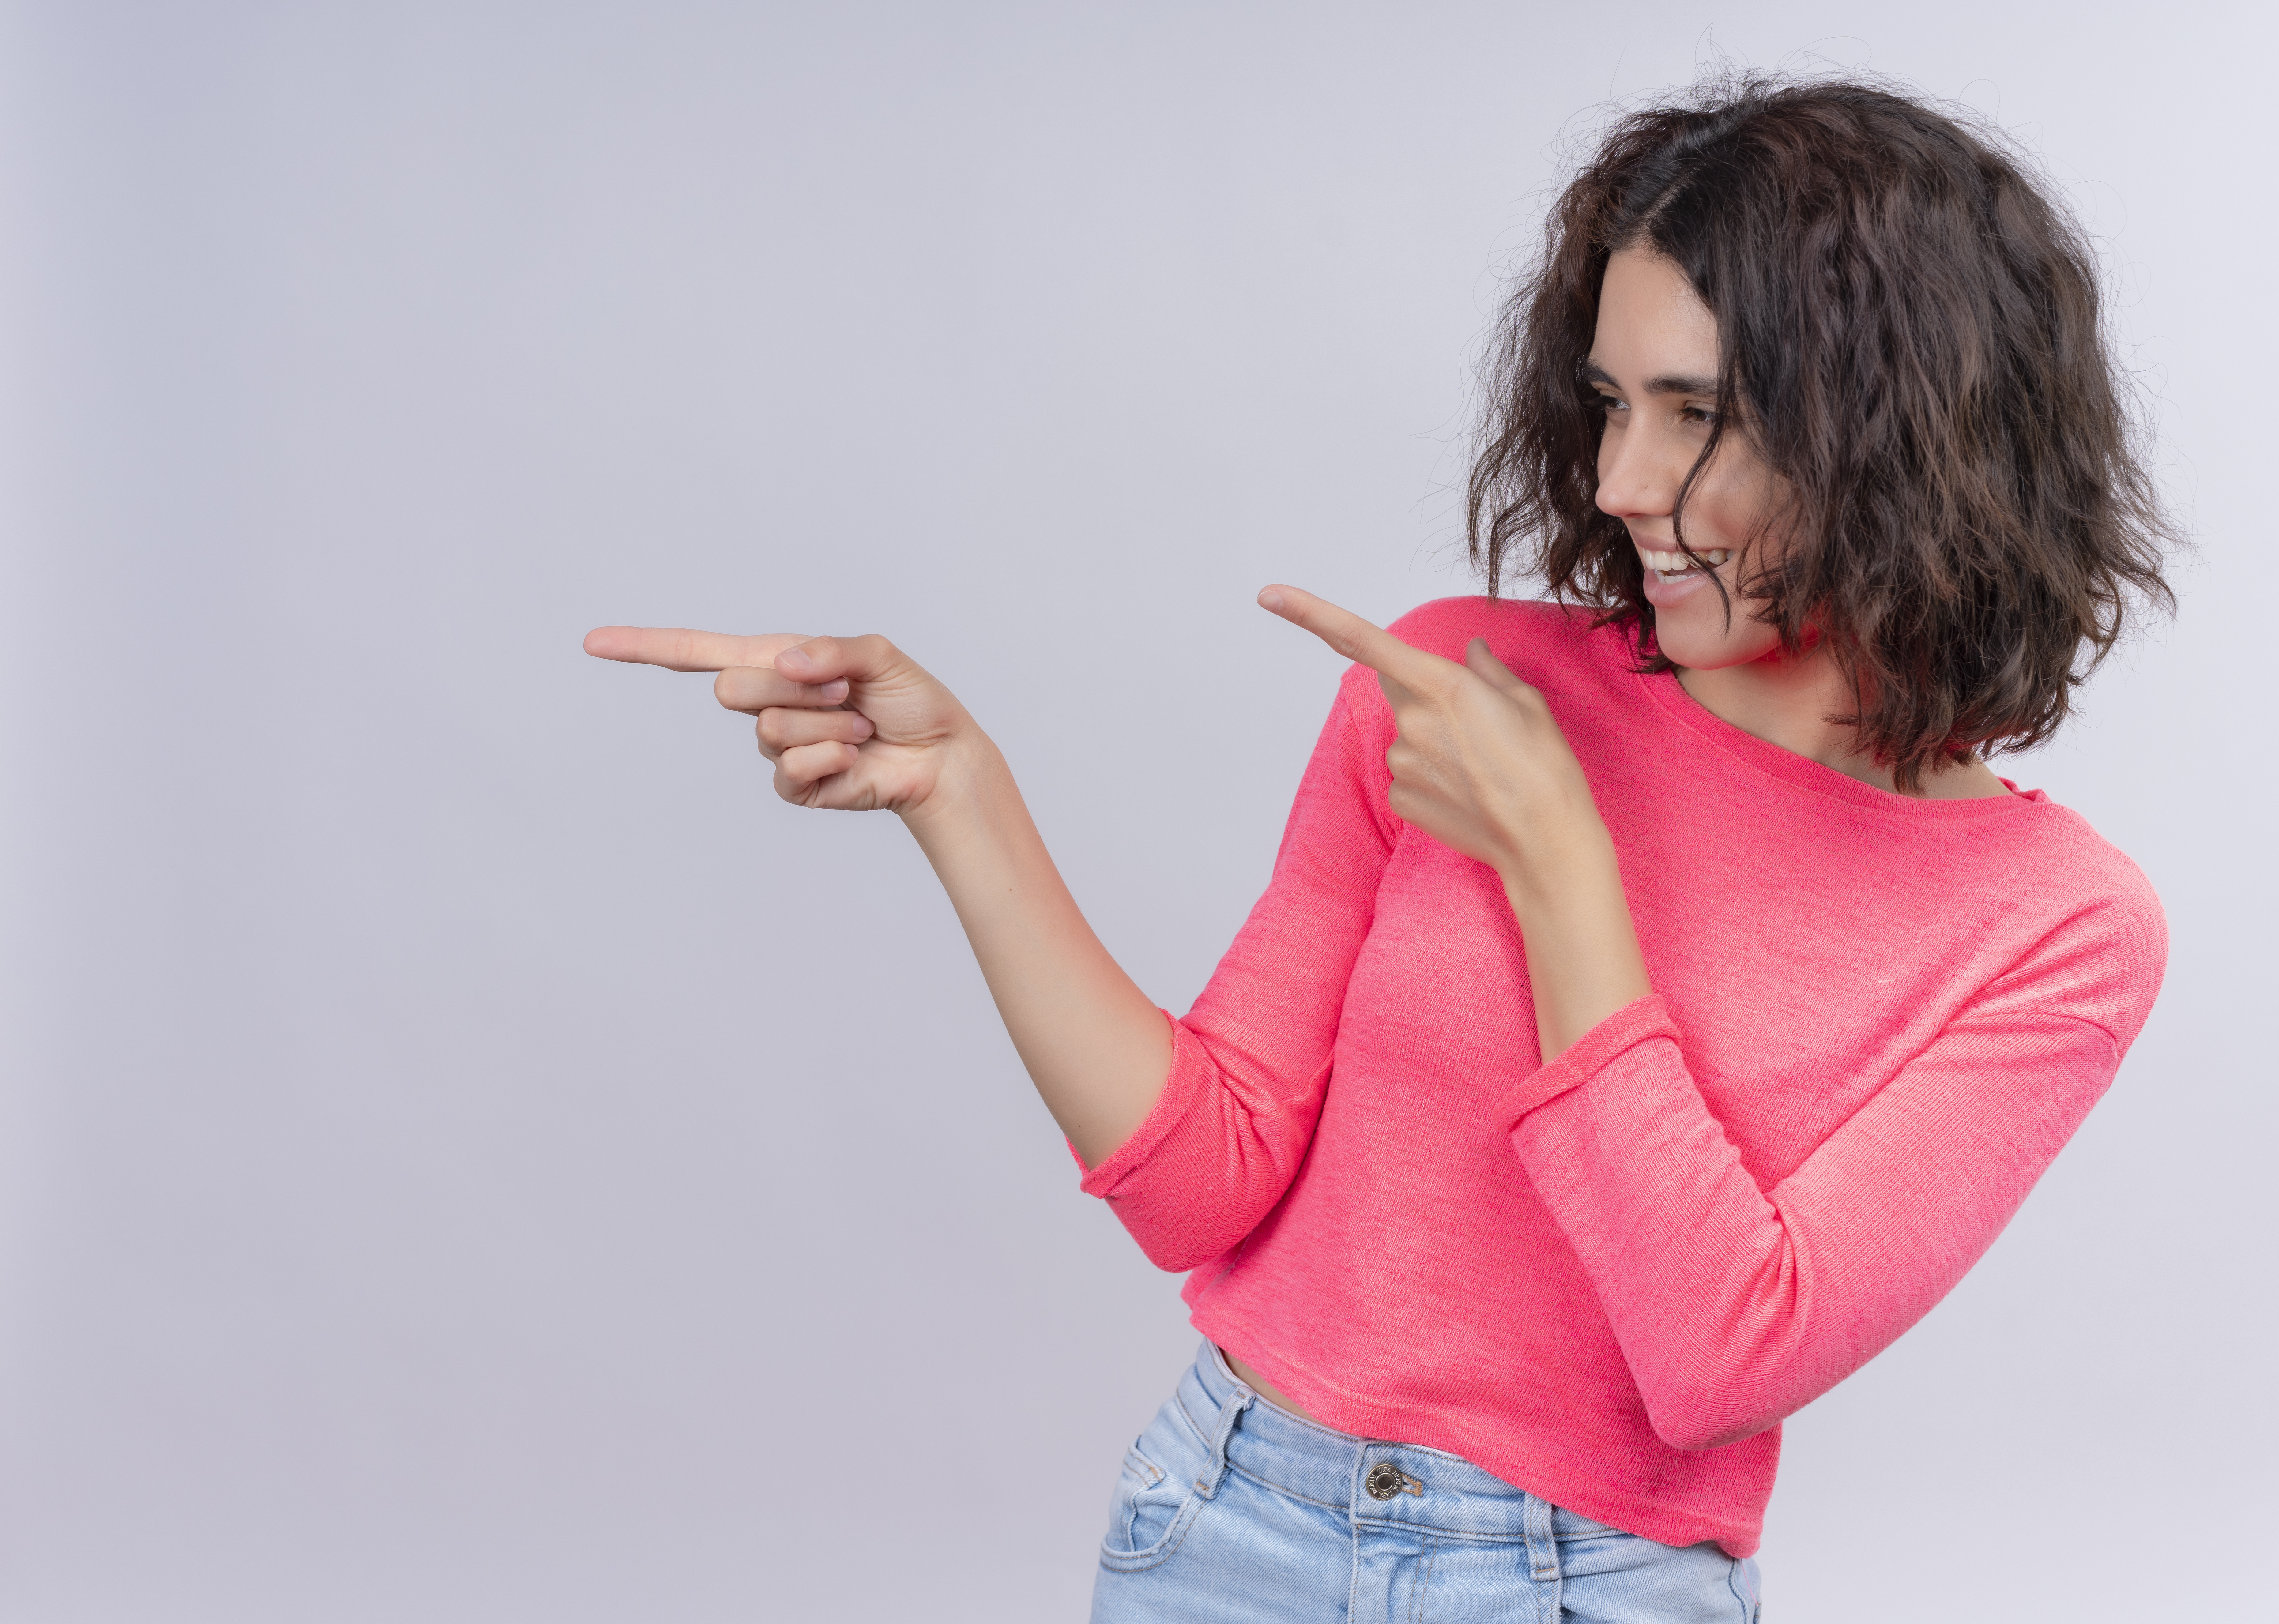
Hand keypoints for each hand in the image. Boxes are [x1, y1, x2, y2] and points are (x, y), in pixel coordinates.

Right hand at [582, 625, 980, 817]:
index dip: (645, 647)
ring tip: (859, 727)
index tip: (593, 643)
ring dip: (825, 725)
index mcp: (777, 662)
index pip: (698, 653)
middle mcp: (769, 702)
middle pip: (733, 689)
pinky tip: (854, 758)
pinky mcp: (796, 786)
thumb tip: (782, 663)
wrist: (939, 755)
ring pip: (770, 729)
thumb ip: (829, 651)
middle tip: (844, 696)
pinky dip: (828, 759)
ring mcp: (779, 747)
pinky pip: (789, 769)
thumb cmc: (911, 699)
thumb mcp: (878, 656)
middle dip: (794, 688)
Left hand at [1255, 586, 1605, 893]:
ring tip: (1480, 766)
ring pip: (1407, 735)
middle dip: (1425, 693)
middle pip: (1398, 688)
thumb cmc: (1543, 766)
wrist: (1544, 840)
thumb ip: (1487, 672)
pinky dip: (1432, 778)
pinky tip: (1466, 793)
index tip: (1269, 596)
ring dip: (1434, 741)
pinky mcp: (1400, 798)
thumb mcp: (1526, 703)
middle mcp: (1411, 720)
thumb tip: (1470, 654)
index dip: (1311, 615)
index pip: (1362, 640)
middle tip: (1475, 724)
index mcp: (1441, 684)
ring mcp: (1401, 762)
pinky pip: (1408, 775)